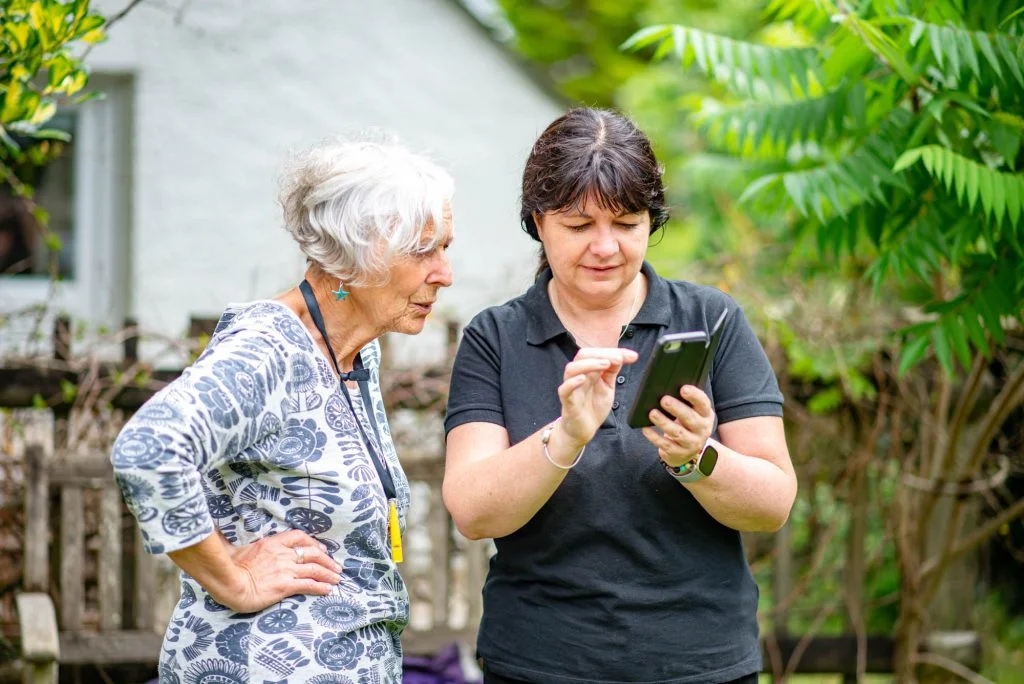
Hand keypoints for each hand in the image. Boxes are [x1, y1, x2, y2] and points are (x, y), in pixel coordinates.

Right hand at [213, 529, 341, 612]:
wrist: (229, 584)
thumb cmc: (229, 568)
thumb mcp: (238, 549)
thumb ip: (239, 543)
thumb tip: (224, 536)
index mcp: (272, 543)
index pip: (299, 537)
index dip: (313, 543)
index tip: (322, 549)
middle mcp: (283, 554)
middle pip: (312, 554)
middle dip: (327, 560)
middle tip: (336, 567)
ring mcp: (285, 570)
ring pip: (314, 569)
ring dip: (328, 574)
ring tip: (337, 579)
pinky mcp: (285, 586)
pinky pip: (308, 585)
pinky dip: (321, 587)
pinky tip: (328, 590)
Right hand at [558, 348, 637, 446]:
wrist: (584, 429)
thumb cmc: (593, 406)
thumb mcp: (608, 386)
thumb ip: (613, 371)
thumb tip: (626, 355)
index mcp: (588, 370)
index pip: (596, 353)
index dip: (613, 352)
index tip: (631, 356)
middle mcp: (579, 376)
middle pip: (582, 355)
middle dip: (601, 354)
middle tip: (618, 359)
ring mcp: (572, 388)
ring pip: (571, 368)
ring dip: (589, 364)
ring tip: (605, 365)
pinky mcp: (568, 403)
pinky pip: (564, 390)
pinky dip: (572, 382)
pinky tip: (583, 379)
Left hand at [642, 385, 715, 467]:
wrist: (689, 452)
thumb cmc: (686, 424)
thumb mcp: (692, 413)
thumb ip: (684, 402)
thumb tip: (665, 389)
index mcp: (705, 415)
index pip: (703, 403)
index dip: (694, 395)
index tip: (683, 388)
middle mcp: (702, 429)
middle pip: (690, 418)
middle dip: (677, 408)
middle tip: (664, 400)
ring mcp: (692, 443)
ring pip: (677, 432)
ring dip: (664, 422)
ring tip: (652, 413)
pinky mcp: (679, 453)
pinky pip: (666, 445)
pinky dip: (655, 437)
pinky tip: (646, 429)